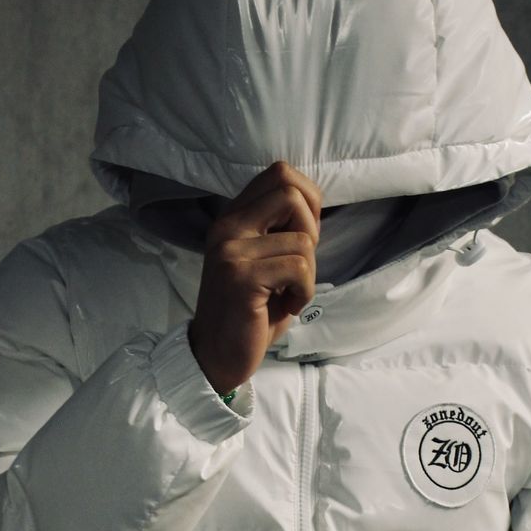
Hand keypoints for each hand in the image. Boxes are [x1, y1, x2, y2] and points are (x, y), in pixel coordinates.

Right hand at [188, 159, 322, 393]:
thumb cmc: (249, 313)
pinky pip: (299, 267)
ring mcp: (231, 250)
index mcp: (234, 218)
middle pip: (290, 190)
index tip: (303, 239)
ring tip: (290, 296)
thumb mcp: (265, 263)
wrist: (217, 356)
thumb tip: (314, 207)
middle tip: (301, 264)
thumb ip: (281, 232)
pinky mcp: (241, 276)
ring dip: (309, 274)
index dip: (308, 201)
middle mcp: (227, 226)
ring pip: (302, 239)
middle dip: (312, 228)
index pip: (280, 174)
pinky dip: (305, 292)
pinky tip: (288, 307)